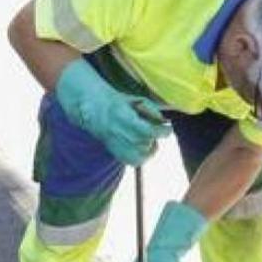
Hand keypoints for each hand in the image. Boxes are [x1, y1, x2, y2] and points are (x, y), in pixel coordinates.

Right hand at [55, 59, 170, 164]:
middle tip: (158, 132)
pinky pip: (131, 161)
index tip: (168, 128)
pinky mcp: (113, 151)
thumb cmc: (117, 102)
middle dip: (155, 139)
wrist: (93, 109)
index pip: (146, 130)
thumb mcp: (135, 100)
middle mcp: (116, 131)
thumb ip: (150, 109)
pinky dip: (141, 158)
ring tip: (151, 141)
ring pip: (138, 156)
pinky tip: (143, 150)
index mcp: (122, 115)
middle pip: (143, 143)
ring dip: (149, 150)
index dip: (160, 132)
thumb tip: (163, 121)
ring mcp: (113, 143)